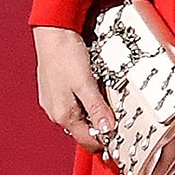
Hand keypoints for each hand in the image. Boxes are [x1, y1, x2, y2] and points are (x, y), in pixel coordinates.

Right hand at [33, 26, 114, 152]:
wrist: (53, 33)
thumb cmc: (66, 55)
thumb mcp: (86, 84)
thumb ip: (97, 109)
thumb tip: (107, 130)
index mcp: (64, 115)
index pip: (88, 142)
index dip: (106, 141)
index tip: (121, 136)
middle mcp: (56, 113)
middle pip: (83, 131)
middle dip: (101, 127)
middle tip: (118, 115)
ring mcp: (53, 103)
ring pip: (78, 118)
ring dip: (93, 113)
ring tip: (106, 99)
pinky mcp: (54, 91)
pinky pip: (73, 105)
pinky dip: (84, 102)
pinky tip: (92, 89)